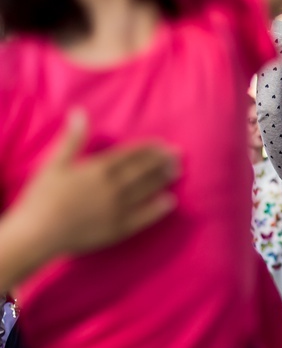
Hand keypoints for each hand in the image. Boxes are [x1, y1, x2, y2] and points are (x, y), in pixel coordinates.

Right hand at [15, 111, 178, 257]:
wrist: (37, 235)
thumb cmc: (41, 198)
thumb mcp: (54, 164)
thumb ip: (72, 139)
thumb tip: (79, 112)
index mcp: (98, 169)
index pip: (132, 155)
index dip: (150, 149)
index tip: (164, 144)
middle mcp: (113, 188)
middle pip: (144, 171)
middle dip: (162, 162)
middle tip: (178, 155)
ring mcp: (118, 209)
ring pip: (147, 190)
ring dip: (163, 179)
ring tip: (177, 172)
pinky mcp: (118, 229)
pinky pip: (144, 217)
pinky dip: (159, 209)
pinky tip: (170, 202)